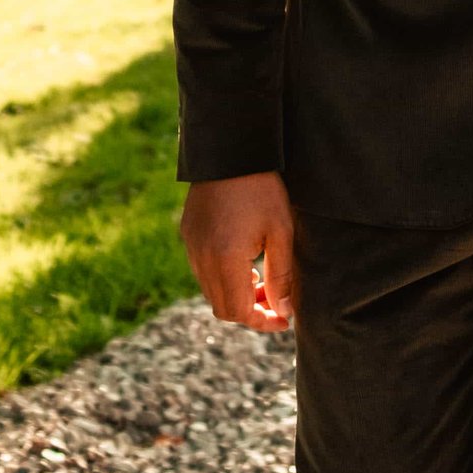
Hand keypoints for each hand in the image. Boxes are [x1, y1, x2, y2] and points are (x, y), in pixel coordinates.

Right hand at [180, 172, 297, 331]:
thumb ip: (282, 276)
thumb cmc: (262, 189)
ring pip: (210, 290)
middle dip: (250, 312)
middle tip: (276, 303)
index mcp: (225, 259)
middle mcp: (201, 257)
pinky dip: (222, 278)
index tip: (284, 320)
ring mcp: (191, 246)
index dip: (262, 322)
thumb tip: (284, 312)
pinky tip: (243, 262)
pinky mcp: (187, 234)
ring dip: (236, 295)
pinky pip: (202, 270)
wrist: (230, 151)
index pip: (238, 312)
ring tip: (262, 280)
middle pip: (222, 307)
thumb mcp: (281, 232)